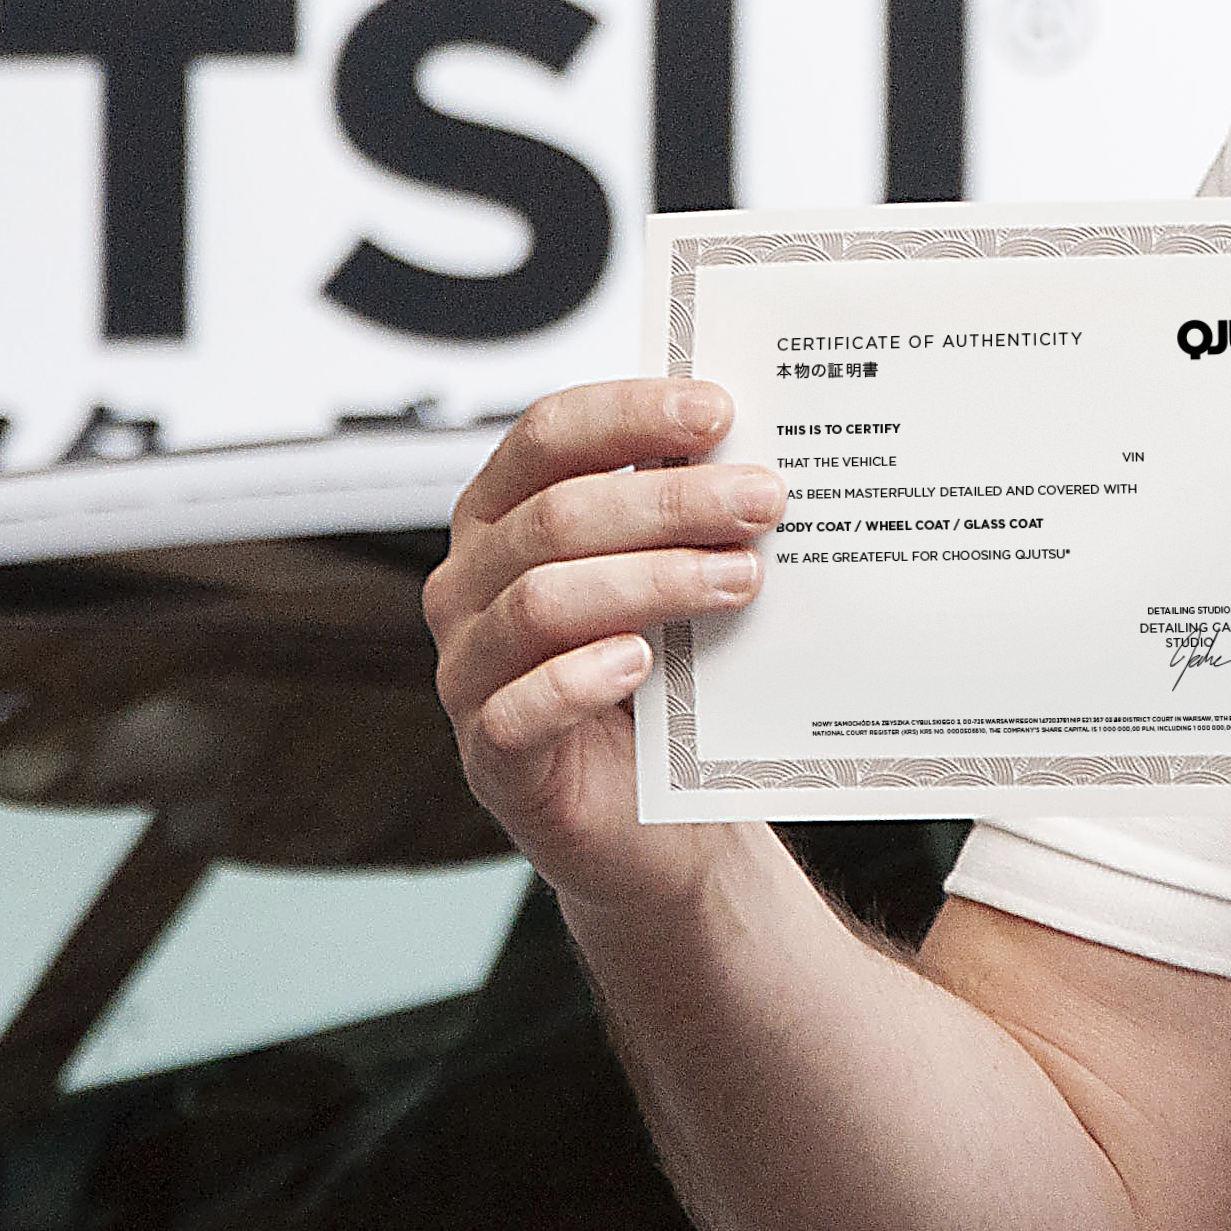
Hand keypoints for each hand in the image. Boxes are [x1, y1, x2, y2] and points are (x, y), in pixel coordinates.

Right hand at [426, 376, 782, 904]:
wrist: (654, 820)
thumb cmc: (658, 682)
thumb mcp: (664, 579)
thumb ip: (680, 518)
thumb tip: (753, 449)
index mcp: (500, 517)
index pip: (548, 436)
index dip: (629, 414)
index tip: (717, 411)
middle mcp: (468, 585)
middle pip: (556, 517)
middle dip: (669, 502)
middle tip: (762, 502)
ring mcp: (468, 670)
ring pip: (542, 602)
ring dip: (653, 581)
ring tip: (739, 580)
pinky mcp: (489, 755)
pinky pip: (519, 710)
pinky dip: (580, 679)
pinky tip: (641, 662)